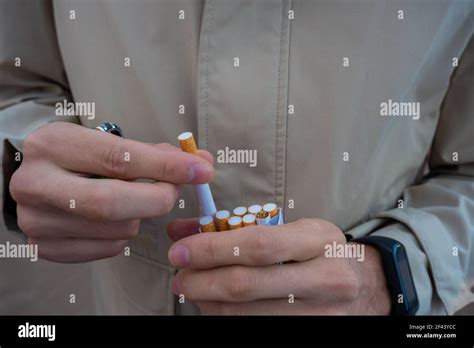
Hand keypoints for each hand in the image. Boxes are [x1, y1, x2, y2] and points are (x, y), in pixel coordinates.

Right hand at [10, 122, 213, 262]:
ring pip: (117, 229)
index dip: (166, 167)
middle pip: (112, 203)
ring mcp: (37, 220)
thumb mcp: (105, 142)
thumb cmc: (78, 157)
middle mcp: (36, 183)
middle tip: (175, 191)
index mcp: (53, 145)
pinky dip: (124, 235)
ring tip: (134, 200)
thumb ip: (153, 153)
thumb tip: (202, 162)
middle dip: (158, 198)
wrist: (32, 175)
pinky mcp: (44, 247)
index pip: (119, 159)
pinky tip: (116, 218)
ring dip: (141, 216)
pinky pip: (108, 248)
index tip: (201, 170)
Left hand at [167, 218, 390, 314]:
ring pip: (247, 314)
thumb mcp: (290, 229)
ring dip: (209, 303)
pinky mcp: (310, 333)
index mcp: (318, 240)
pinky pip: (256, 329)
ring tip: (193, 290)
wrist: (363, 285)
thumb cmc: (318, 251)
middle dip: (202, 281)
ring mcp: (319, 313)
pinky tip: (215, 305)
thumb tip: (181, 230)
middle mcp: (323, 278)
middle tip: (179, 276)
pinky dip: (226, 317)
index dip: (212, 249)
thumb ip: (236, 227)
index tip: (180, 250)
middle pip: (247, 285)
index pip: (258, 244)